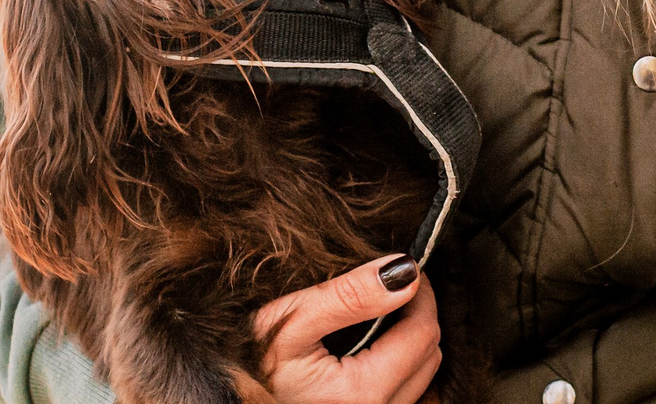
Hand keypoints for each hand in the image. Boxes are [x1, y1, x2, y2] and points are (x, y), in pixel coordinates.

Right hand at [254, 254, 442, 403]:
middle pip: (429, 354)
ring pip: (421, 373)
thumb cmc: (248, 364)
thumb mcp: (291, 322)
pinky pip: (403, 388)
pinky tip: (366, 342)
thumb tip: (403, 272)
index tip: (402, 266)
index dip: (419, 291)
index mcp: (362, 393)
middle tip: (388, 283)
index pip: (423, 333)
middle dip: (416, 312)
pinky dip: (396, 360)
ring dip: (408, 337)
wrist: (226, 393)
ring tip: (375, 311)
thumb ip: (349, 296)